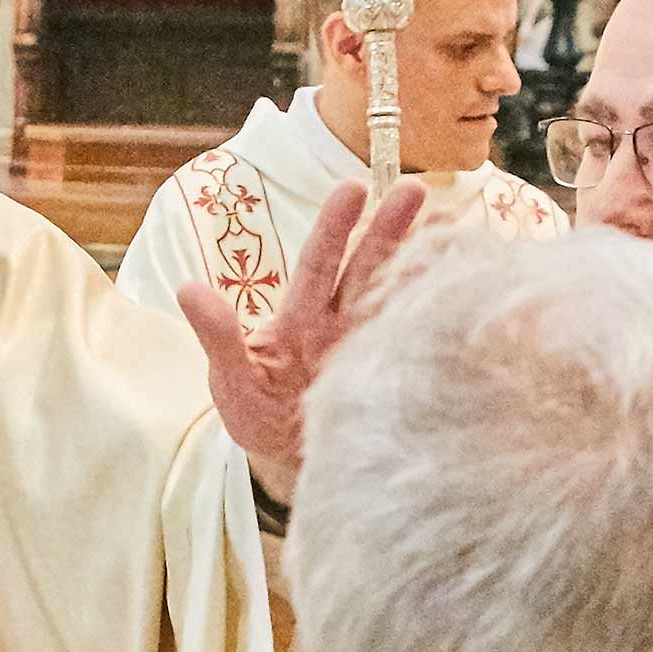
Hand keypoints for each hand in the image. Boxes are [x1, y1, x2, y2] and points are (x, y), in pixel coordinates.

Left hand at [180, 178, 427, 506]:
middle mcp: (342, 324)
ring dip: (422, 263)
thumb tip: (186, 287)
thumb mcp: (231, 378)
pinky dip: (444, 315)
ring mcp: (372, 349)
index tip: (353, 188)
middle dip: (390, 230)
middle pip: (367, 268)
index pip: (320, 264)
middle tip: (415, 189)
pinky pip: (421, 342)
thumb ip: (217, 335)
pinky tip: (466, 288)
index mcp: (302, 318)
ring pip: (398, 296)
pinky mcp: (396, 379)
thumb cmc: (257, 414)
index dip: (335, 227)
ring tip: (451, 227)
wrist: (290, 463)